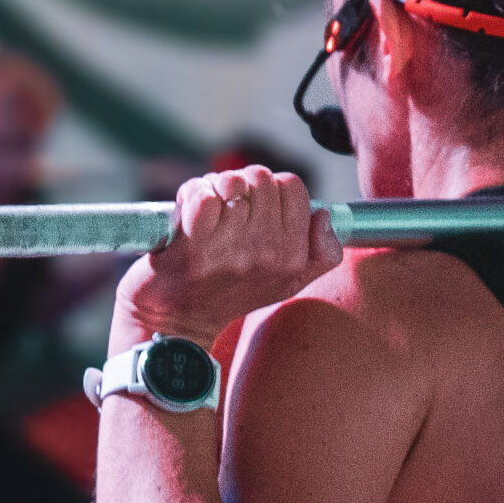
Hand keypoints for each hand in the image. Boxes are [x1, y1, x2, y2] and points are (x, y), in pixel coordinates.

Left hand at [115, 167, 343, 343]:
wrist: (180, 323)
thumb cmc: (232, 293)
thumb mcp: (289, 282)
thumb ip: (322, 253)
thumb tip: (323, 217)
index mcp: (293, 258)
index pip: (293, 187)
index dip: (271, 188)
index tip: (255, 206)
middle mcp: (266, 254)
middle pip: (262, 179)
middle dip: (242, 183)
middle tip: (227, 204)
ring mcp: (231, 250)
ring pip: (233, 183)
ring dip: (215, 185)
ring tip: (208, 206)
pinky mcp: (194, 246)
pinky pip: (204, 196)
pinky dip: (194, 193)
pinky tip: (189, 209)